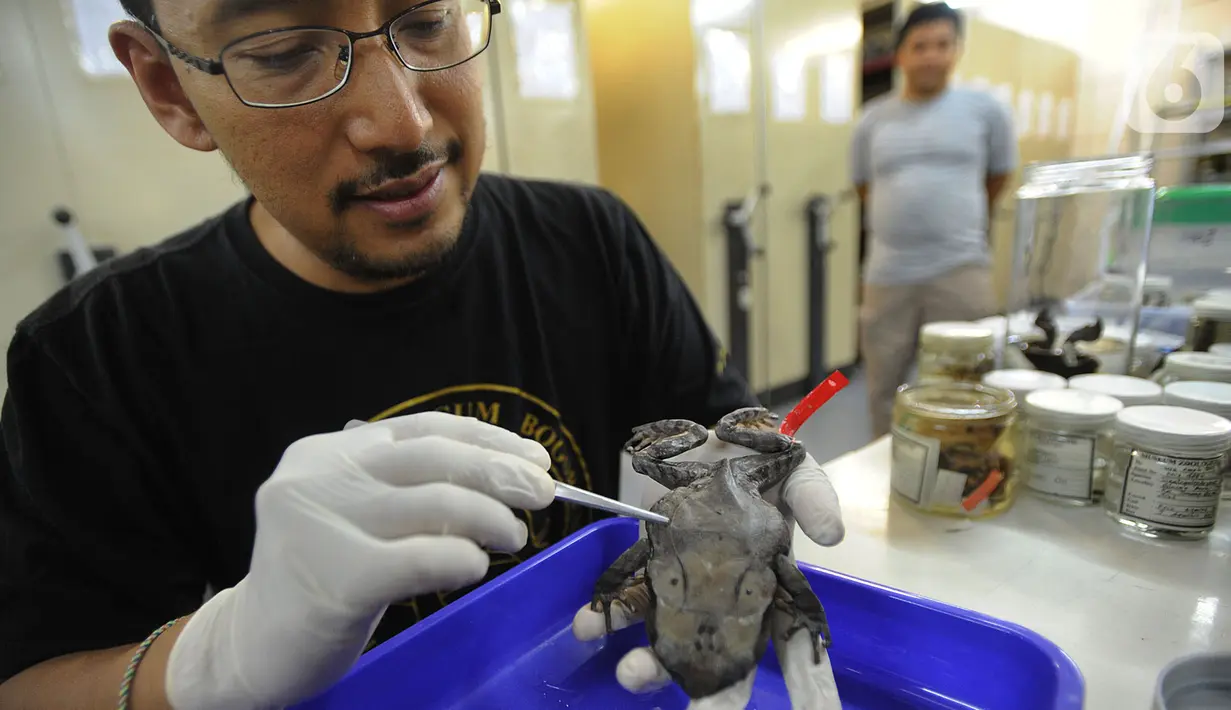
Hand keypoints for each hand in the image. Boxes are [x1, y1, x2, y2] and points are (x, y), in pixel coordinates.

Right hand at [165, 412, 554, 709]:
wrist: (250, 648)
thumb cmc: (320, 578)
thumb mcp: (355, 514)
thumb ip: (408, 488)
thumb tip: (507, 472)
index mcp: (328, 452)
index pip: (423, 430)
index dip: (487, 438)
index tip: (534, 455)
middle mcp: (319, 475)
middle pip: (434, 459)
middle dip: (501, 473)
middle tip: (544, 494)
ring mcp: (322, 524)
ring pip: (435, 503)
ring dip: (491, 518)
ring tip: (515, 536)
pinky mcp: (336, 578)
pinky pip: (421, 558)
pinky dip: (461, 558)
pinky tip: (476, 565)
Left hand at [573, 431, 844, 708]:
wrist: (708, 431)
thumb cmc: (759, 457)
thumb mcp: (795, 470)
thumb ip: (814, 497)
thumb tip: (831, 535)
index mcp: (770, 584)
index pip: (792, 641)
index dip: (806, 681)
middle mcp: (726, 596)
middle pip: (723, 655)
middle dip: (712, 691)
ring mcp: (684, 584)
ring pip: (669, 637)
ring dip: (649, 663)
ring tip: (631, 674)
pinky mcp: (648, 563)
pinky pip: (627, 595)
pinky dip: (606, 614)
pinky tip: (589, 626)